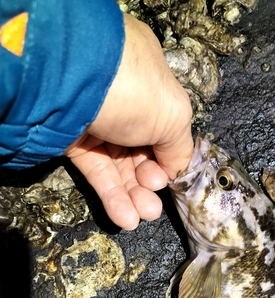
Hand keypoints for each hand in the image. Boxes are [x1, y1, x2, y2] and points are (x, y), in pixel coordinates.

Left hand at [64, 14, 192, 229]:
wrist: (73, 80)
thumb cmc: (136, 92)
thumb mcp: (174, 116)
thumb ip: (179, 148)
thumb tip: (175, 172)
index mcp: (152, 89)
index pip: (164, 132)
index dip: (167, 161)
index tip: (169, 182)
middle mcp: (125, 105)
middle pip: (141, 154)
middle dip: (149, 184)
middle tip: (154, 206)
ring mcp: (98, 124)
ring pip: (119, 167)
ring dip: (133, 195)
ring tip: (145, 215)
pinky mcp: (73, 141)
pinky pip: (96, 171)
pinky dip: (111, 195)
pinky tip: (125, 217)